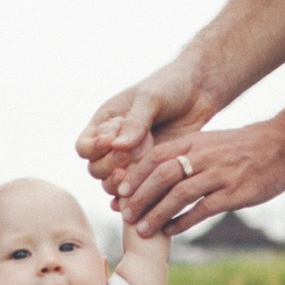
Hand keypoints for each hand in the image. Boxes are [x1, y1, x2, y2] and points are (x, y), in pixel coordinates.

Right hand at [75, 60, 218, 197]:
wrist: (200, 92)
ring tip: (135, 174)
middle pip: (96, 169)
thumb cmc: (171, 86)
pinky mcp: (151, 171)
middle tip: (128, 155)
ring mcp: (132, 161)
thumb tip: (117, 146)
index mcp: (106, 123)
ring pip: (112, 184)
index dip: (93, 149)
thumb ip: (135, 122)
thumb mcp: (151, 98)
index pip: (84, 147)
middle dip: (109, 166)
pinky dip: (133, 198)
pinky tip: (139, 198)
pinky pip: (136, 192)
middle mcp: (115, 145)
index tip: (110, 141)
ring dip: (120, 184)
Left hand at [117, 120, 284, 237]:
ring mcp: (219, 174)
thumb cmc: (247, 146)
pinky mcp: (234, 192)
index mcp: (196, 142)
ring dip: (157, 213)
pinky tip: (171, 232)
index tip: (120, 191)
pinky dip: (183, 221)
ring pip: (178, 194)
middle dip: (140, 196)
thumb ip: (190, 154)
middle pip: (161, 175)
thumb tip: (164, 169)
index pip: (155, 156)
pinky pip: (202, 209)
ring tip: (142, 230)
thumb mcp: (213, 141)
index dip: (135, 174)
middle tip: (125, 213)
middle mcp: (204, 156)